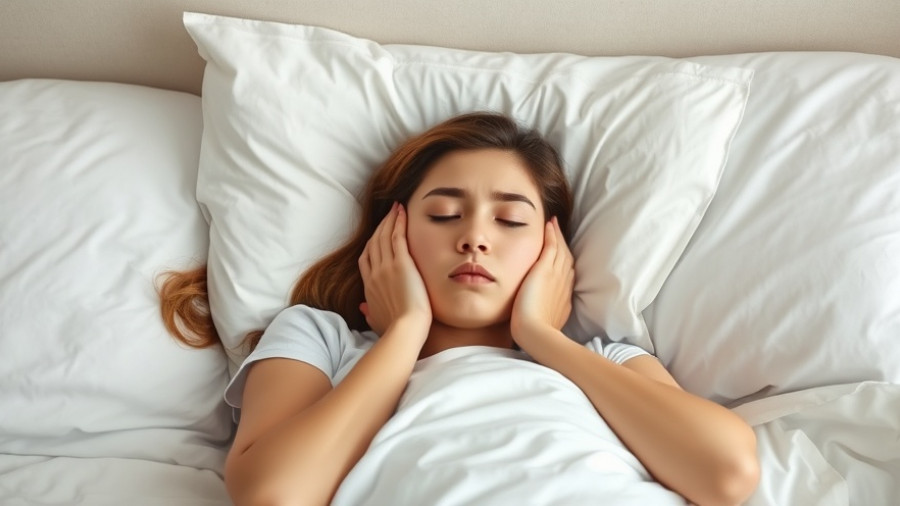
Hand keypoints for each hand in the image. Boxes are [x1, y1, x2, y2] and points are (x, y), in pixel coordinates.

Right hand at [358, 202, 431, 335]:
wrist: (405, 329)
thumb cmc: (394, 329)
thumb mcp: (376, 321)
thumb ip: (369, 313)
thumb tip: (362, 308)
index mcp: (369, 286)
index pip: (366, 259)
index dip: (371, 245)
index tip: (377, 235)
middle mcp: (375, 273)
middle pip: (374, 243)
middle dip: (380, 226)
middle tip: (388, 214)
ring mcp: (386, 266)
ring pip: (384, 236)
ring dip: (389, 219)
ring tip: (395, 208)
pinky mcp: (401, 263)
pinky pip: (397, 236)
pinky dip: (398, 222)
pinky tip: (402, 211)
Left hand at [510, 216, 573, 347]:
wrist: (535, 332)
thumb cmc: (535, 333)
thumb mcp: (546, 322)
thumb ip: (545, 314)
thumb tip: (539, 313)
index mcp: (564, 296)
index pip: (567, 274)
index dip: (564, 262)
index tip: (561, 254)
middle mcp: (564, 283)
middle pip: (567, 259)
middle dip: (564, 245)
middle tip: (559, 232)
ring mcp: (556, 275)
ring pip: (561, 250)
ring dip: (558, 236)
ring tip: (554, 224)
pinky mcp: (544, 270)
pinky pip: (551, 246)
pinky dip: (552, 234)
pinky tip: (549, 224)